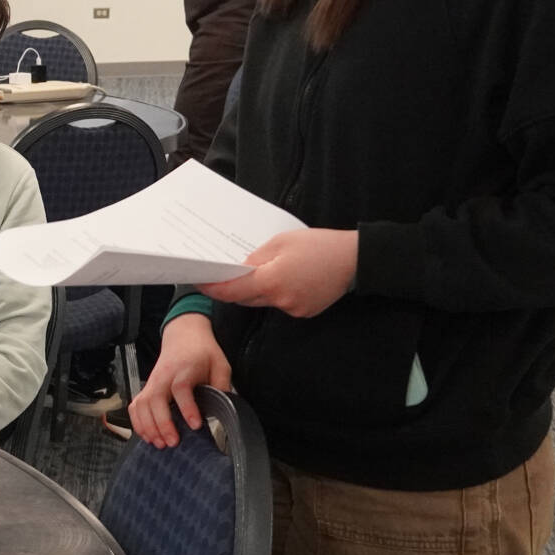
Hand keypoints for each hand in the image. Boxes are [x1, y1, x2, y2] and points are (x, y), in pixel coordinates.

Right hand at [129, 313, 231, 447]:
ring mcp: (152, 382)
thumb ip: (221, 385)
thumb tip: (224, 407)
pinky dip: (137, 422)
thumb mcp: (220, 364)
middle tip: (173, 442)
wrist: (183, 335)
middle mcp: (164, 376)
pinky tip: (146, 435)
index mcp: (184, 368)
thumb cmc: (202, 351)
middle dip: (162, 423)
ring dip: (148, 426)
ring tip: (160, 443)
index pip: (182, 388)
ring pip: (142, 405)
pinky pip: (135, 405)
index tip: (196, 425)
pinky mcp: (146, 387)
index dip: (187, 408)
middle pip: (156, 399)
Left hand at [200, 228, 357, 317]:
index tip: (199, 282)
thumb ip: (255, 259)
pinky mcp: (304, 312)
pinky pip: (279, 304)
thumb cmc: (319, 245)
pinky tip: (280, 278)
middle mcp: (281, 301)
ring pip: (262, 302)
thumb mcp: (280, 242)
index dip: (213, 288)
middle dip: (232, 288)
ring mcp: (294, 310)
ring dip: (254, 290)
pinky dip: (274, 293)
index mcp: (271, 282)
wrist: (355, 259)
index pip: (232, 291)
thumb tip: (238, 270)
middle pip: (245, 299)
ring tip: (253, 272)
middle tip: (220, 275)